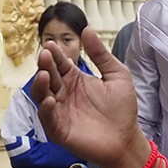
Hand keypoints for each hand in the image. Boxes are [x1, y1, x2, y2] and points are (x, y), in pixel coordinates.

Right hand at [32, 27, 148, 167]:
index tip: (52, 45)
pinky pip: (47, 118)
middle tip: (45, 55)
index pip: (59, 63)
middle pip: (48, 76)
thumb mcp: (117, 75)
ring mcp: (59, 111)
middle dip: (45, 65)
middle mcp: (64, 93)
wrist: (127, 138)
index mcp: (75, 79)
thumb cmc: (122, 109)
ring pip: (41, 95)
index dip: (54, 54)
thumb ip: (101, 54)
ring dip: (40, 85)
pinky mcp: (59, 130)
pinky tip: (49, 100)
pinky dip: (45, 109)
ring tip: (44, 75)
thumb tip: (87, 29)